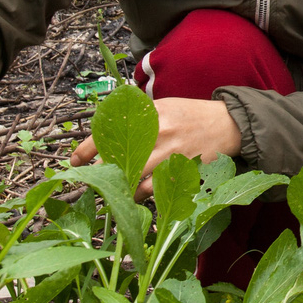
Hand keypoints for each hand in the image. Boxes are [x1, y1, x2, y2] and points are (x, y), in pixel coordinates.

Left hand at [70, 97, 242, 195]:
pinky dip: (143, 196)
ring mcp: (170, 154)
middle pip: (117, 162)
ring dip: (121, 190)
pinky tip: (137, 196)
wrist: (228, 125)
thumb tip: (107, 131)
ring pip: (135, 182)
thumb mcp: (163, 106)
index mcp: (148, 114)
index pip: (108, 132)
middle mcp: (157, 133)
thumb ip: (138, 117)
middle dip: (100, 175)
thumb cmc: (191, 115)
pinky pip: (155, 191)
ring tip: (113, 192)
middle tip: (90, 182)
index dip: (86, 150)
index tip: (74, 161)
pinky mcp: (181, 171)